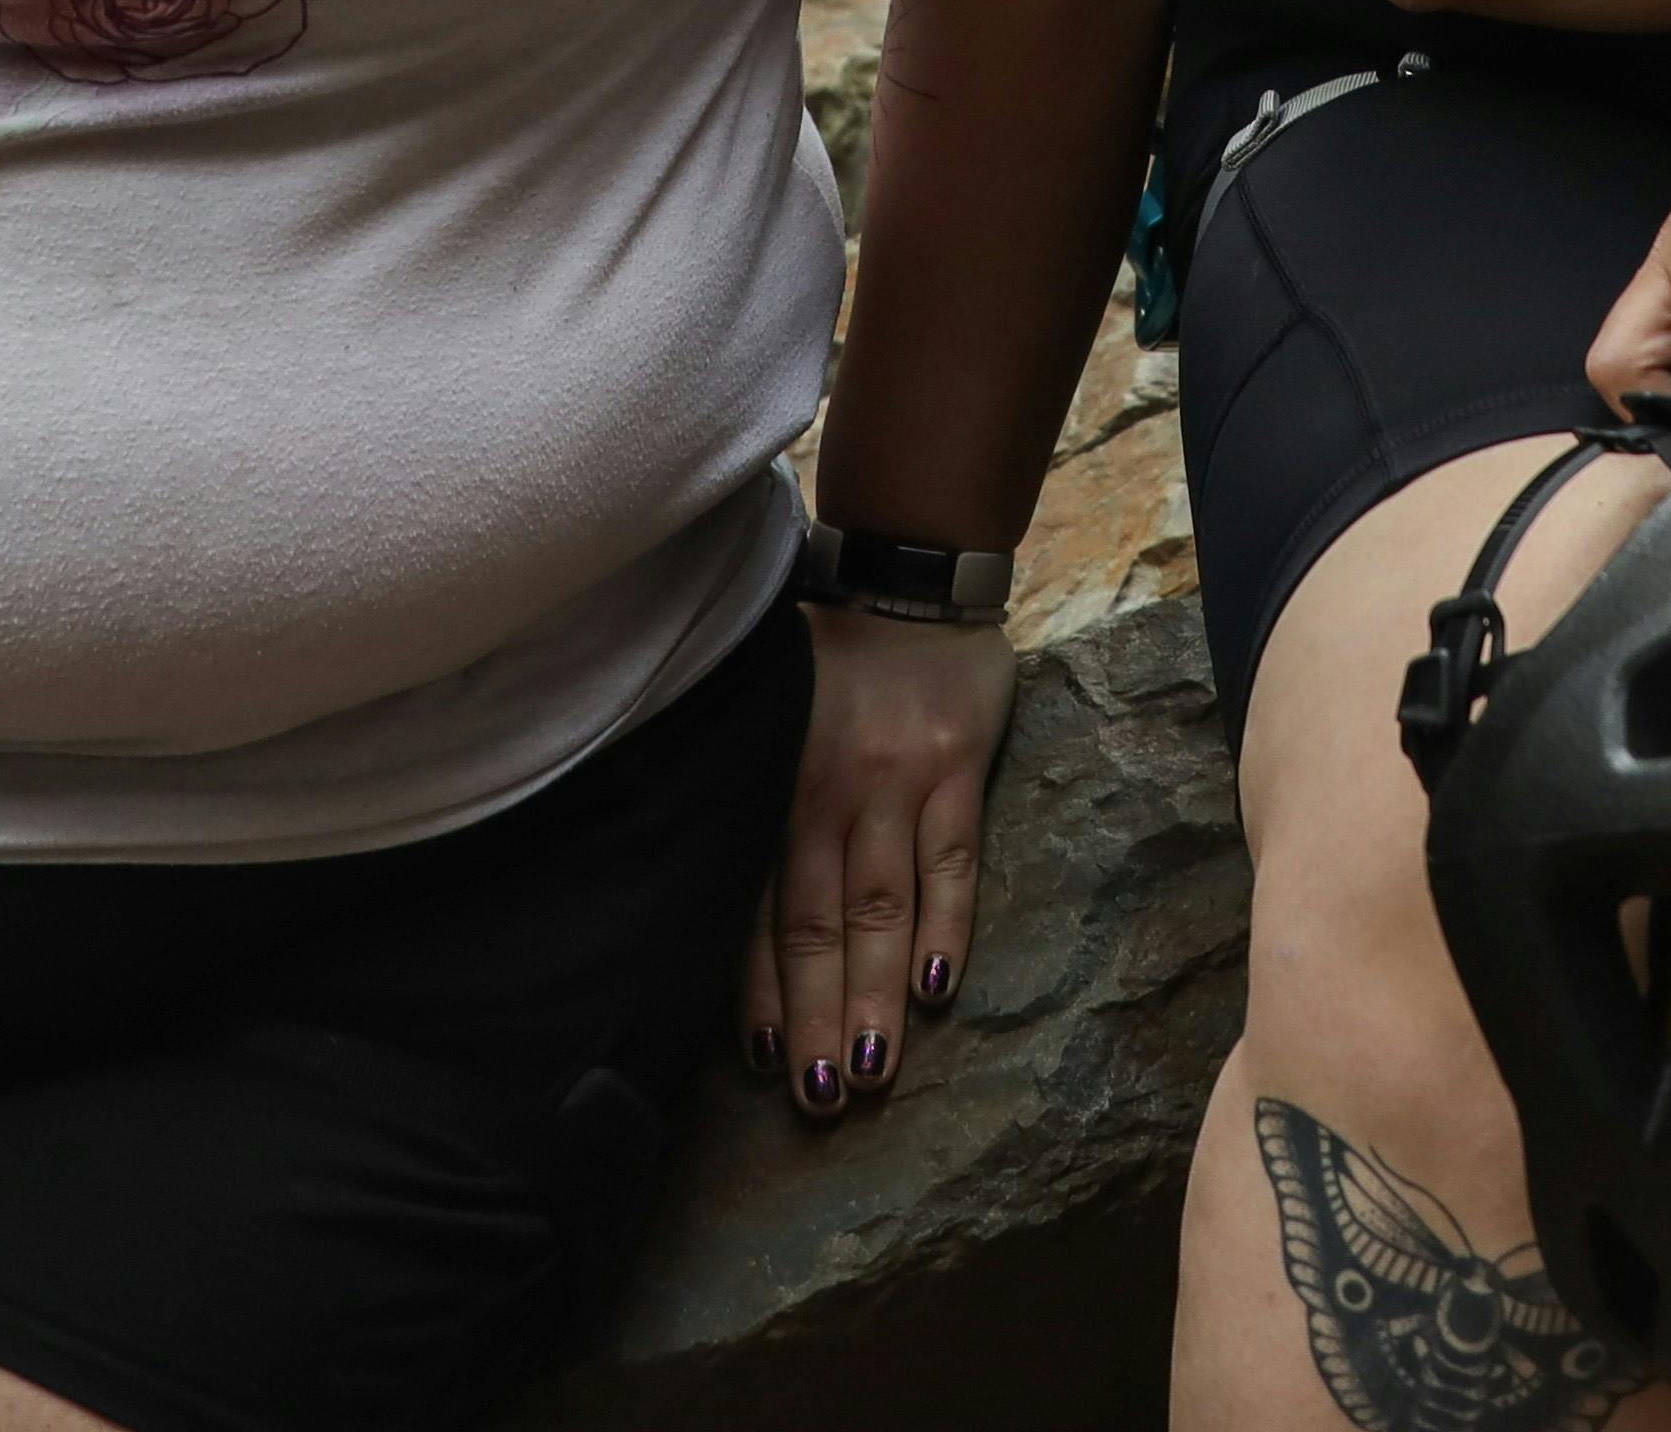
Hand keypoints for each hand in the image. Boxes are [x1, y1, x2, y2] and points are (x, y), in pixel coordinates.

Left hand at [747, 602, 1006, 1124]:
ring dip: (872, 995)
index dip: (761, 992)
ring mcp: (894, 780)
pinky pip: (950, 858)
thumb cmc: (824, 658)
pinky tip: (936, 986)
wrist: (906, 570)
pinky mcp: (956, 765)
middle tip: (818, 1100)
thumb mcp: (768, 717)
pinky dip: (944, 924)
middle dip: (815, 1018)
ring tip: (870, 1073)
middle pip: (818, 925)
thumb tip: (713, 894)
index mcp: (774, 788)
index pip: (761, 909)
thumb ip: (754, 799)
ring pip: (880, 906)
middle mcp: (826, 792)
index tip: (761, 1066)